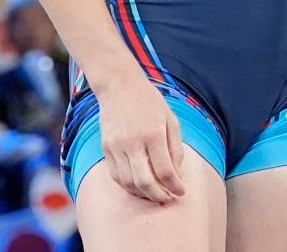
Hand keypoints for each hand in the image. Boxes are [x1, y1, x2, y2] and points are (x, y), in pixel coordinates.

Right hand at [93, 76, 187, 202]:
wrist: (120, 87)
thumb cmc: (150, 103)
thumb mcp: (171, 120)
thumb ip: (175, 148)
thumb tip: (177, 173)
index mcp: (153, 134)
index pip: (164, 170)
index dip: (174, 185)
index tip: (181, 192)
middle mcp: (132, 143)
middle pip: (144, 181)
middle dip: (158, 195)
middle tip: (168, 199)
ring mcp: (116, 147)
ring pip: (127, 182)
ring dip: (142, 193)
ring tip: (155, 195)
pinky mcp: (105, 149)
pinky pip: (116, 175)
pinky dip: (128, 186)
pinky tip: (139, 186)